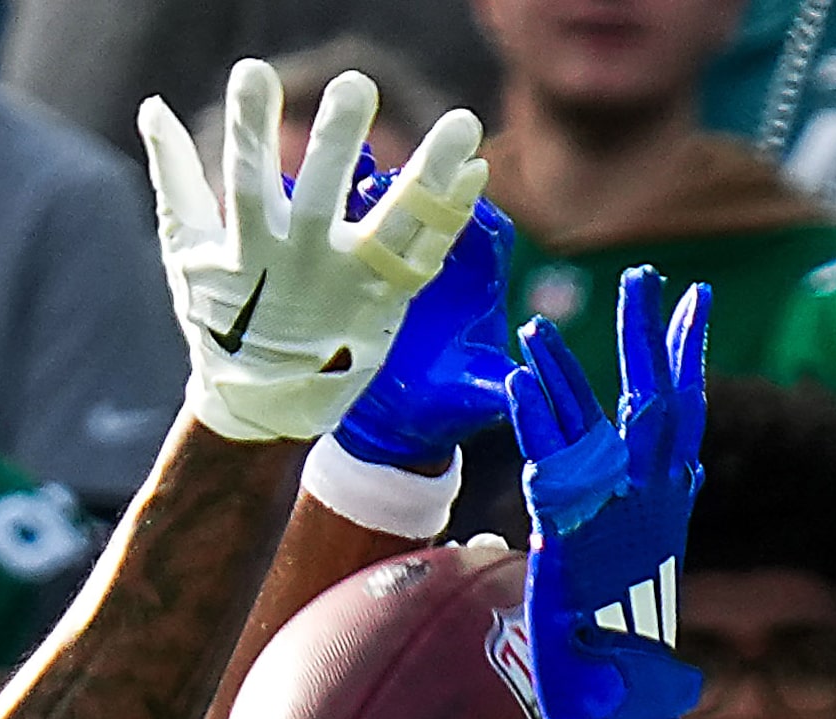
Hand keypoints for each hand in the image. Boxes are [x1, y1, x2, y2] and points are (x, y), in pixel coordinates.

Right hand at [140, 60, 486, 442]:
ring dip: (429, 171)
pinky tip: (473, 170)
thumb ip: (175, 178)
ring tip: (461, 121)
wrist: (263, 404)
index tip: (251, 71)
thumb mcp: (187, 253)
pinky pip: (425, 254)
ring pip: (393, 222)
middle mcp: (301, 263)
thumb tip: (152, 107)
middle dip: (336, 138)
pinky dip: (451, 213)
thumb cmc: (221, 318)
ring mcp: (348, 283)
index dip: (248, 125)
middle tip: (355, 82)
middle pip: (321, 194)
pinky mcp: (386, 300)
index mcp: (248, 248)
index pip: (244, 177)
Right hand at [334, 187, 517, 467]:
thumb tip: (518, 383)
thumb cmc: (442, 409)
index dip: (474, 213)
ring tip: (357, 179)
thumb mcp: (472, 401)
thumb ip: (493, 389)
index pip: (488, 232)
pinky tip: (317, 192)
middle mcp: (443, 262)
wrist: (395, 422)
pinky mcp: (363, 264)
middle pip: (438, 208)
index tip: (454, 200)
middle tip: (395, 181)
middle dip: (420, 188)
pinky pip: (351, 226)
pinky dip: (338, 207)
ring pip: (393, 207)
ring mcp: (401, 260)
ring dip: (377, 189)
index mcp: (480, 285)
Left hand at [502, 268, 711, 718]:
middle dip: (647, 334)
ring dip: (565, 369)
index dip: (687, 354)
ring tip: (539, 326)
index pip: (686, 410)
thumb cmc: (629, 635)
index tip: (691, 302)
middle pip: (653, 397)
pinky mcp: (570, 528)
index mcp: (669, 499)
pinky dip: (532, 414)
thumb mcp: (653, 558)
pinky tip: (516, 379)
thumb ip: (667, 506)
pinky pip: (548, 458)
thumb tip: (691, 471)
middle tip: (645, 279)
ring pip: (591, 420)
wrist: (616, 694)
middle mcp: (651, 497)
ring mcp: (613, 511)